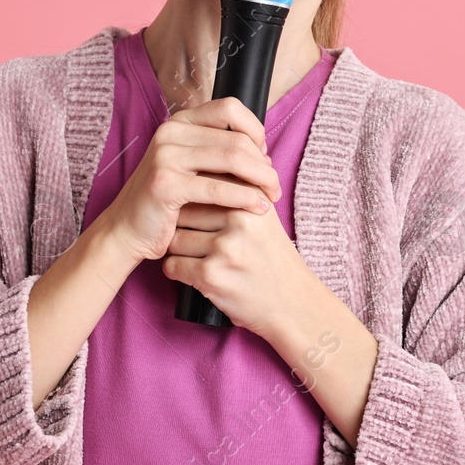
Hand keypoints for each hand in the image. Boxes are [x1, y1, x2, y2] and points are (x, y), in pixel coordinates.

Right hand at [99, 96, 281, 263]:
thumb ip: (220, 153)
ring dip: (261, 179)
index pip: (230, 108)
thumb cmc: (168, 203)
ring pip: (233, 159)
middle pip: (236, 138)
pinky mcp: (165, 183)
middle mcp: (170, 132)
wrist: (127, 231)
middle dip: (264, 164)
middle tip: (274, 186)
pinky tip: (258, 208)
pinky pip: (219, 188)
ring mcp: (165, 156)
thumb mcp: (192, 168)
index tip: (264, 157)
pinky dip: (245, 198)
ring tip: (271, 197)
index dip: (256, 130)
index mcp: (179, 122)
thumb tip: (264, 152)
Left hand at [161, 200, 316, 336]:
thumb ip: (241, 189)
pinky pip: (172, 266)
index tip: (196, 215)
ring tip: (197, 258)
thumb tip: (210, 161)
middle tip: (195, 241)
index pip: (202, 186)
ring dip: (179, 252)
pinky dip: (177, 273)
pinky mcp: (211, 275)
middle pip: (184, 212)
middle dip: (181, 227)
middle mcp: (239, 220)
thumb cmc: (273, 258)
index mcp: (251, 200)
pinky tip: (194, 274)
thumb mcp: (264, 217)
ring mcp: (225, 248)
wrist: (292, 303)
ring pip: (175, 240)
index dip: (193, 202)